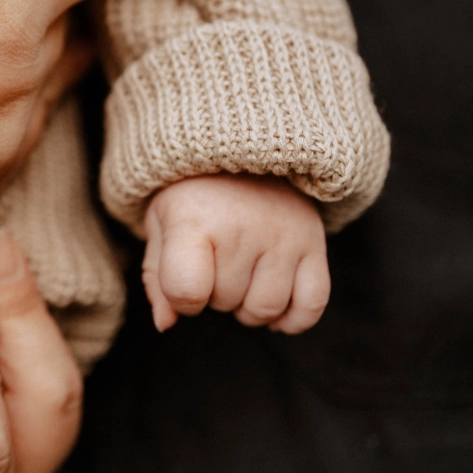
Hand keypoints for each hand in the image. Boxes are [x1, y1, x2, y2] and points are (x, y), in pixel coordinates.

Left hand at [142, 173, 330, 336]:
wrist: (243, 149)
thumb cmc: (193, 196)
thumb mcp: (162, 225)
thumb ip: (157, 278)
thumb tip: (166, 323)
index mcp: (194, 220)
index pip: (188, 290)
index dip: (183, 299)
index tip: (184, 281)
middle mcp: (244, 227)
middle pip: (225, 302)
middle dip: (215, 295)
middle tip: (216, 262)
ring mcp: (284, 236)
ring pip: (266, 310)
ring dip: (249, 308)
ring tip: (242, 277)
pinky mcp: (314, 243)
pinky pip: (311, 305)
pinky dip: (293, 320)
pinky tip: (277, 311)